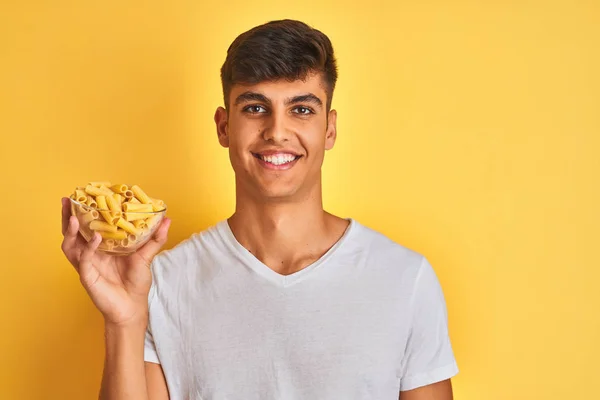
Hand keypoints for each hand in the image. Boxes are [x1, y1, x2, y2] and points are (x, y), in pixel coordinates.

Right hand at [60, 197, 170, 326]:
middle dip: (68, 216)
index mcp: (101, 247)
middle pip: (73, 232)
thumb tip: (167, 220)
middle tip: (67, 200)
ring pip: (71, 245)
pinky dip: (88, 248)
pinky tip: (95, 238)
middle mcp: (91, 254)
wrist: (133, 307)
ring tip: (74, 217)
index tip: (82, 195)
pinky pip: (84, 260)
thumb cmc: (136, 283)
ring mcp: (87, 265)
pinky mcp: (88, 276)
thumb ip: (155, 238)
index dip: (83, 212)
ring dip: (71, 230)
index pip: (88, 225)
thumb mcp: (147, 256)